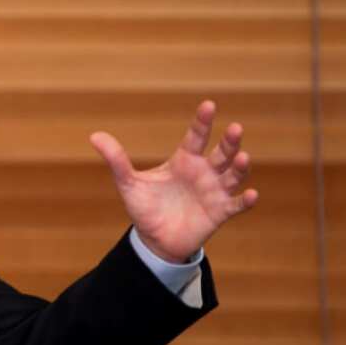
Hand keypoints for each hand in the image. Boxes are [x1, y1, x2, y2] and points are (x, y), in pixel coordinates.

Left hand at [88, 100, 258, 262]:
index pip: (196, 136)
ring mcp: (214, 191)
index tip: (209, 105)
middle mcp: (203, 172)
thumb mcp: (129, 183)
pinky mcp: (219, 212)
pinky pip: (236, 205)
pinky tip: (252, 194)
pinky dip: (245, 200)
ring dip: (240, 167)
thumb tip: (94, 136)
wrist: (154, 239)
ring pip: (233, 175)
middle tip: (235, 127)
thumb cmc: (145, 207)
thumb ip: (117, 160)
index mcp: (184, 160)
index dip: (202, 122)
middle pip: (221, 152)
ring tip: (243, 157)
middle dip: (229, 141)